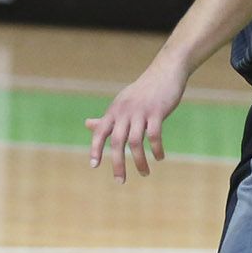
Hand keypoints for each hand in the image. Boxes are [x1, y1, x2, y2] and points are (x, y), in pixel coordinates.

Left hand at [87, 62, 184, 181]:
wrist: (165, 71)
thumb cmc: (142, 91)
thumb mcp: (121, 103)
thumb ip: (106, 117)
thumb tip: (87, 125)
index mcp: (114, 111)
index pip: (100, 131)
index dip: (95, 148)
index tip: (94, 166)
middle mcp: (124, 111)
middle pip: (117, 141)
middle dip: (118, 163)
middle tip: (120, 181)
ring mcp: (140, 111)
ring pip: (136, 142)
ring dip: (139, 161)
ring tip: (144, 173)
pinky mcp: (157, 111)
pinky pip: (154, 135)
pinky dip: (156, 149)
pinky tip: (160, 157)